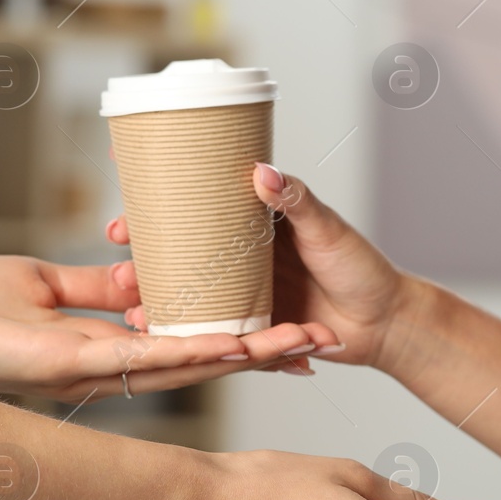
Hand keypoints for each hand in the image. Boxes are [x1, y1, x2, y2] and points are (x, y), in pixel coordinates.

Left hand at [0, 255, 338, 400]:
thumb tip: (137, 273)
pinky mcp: (79, 364)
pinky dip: (197, 351)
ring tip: (303, 344)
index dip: (242, 337)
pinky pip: (150, 358)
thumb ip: (94, 285)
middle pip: (207, 358)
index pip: (191, 342)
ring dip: (249, 353)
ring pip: (191, 363)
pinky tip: (237, 346)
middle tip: (322, 341)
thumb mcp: (42, 281)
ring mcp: (102, 371)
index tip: (288, 324)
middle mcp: (117, 367)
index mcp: (111, 347)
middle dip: (266, 350)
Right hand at [107, 163, 410, 368]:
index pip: (198, 200)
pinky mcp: (246, 326)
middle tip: (116, 244)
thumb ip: (297, 202)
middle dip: (140, 248)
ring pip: (182, 287)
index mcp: (254, 221)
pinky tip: (150, 328)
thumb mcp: (328, 229)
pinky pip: (206, 326)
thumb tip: (261, 171)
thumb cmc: (362, 269)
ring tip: (127, 294)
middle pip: (177, 246)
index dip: (158, 194)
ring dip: (149, 289)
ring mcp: (239, 291)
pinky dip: (178, 327)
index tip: (122, 184)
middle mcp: (239, 254)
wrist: (384, 325)